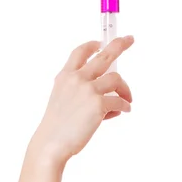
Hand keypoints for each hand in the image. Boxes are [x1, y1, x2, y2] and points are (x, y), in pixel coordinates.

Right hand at [32, 35, 133, 163]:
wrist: (51, 143)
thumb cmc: (57, 126)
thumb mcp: (60, 99)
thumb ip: (77, 89)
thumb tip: (107, 92)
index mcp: (65, 77)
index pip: (80, 52)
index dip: (92, 45)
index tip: (100, 42)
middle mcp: (76, 79)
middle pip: (104, 55)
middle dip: (119, 44)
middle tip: (129, 39)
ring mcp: (88, 90)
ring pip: (116, 79)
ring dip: (125, 89)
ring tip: (128, 99)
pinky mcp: (98, 104)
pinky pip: (120, 101)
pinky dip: (124, 106)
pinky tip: (124, 111)